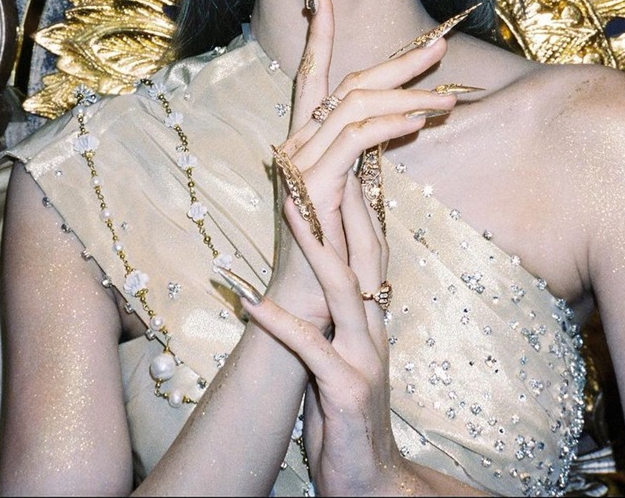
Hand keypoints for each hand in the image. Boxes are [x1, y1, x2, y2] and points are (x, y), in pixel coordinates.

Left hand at [237, 153, 403, 496]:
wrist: (372, 483)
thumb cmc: (349, 416)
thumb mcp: (344, 354)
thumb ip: (334, 314)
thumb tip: (315, 274)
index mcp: (373, 318)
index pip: (370, 249)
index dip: (359, 203)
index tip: (344, 160)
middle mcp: (374, 329)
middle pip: (365, 254)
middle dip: (347, 205)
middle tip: (329, 159)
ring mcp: (363, 357)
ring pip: (343, 288)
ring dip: (316, 246)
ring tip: (291, 210)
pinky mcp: (344, 388)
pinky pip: (308, 347)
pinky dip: (279, 320)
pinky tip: (250, 298)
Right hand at [264, 0, 456, 332]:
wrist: (313, 308)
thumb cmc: (339, 257)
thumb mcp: (357, 197)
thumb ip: (368, 155)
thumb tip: (402, 117)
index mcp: (305, 145)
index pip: (311, 80)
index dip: (319, 39)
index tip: (327, 0)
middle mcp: (295, 146)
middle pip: (346, 86)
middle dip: (394, 63)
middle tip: (437, 47)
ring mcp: (300, 165)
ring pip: (354, 107)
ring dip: (407, 95)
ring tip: (448, 98)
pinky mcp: (312, 187)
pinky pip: (355, 140)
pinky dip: (391, 124)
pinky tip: (420, 120)